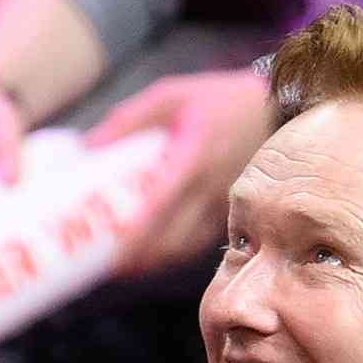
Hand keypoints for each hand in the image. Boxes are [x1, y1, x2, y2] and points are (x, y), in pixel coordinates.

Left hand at [85, 69, 274, 276]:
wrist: (274, 112)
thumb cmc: (219, 101)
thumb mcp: (170, 95)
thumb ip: (129, 119)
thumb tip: (88, 146)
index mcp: (195, 159)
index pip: (160, 205)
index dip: (134, 232)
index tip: (107, 246)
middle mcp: (211, 191)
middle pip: (171, 239)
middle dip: (136, 258)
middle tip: (101, 263)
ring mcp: (224, 209)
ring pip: (184, 249)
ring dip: (152, 263)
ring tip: (120, 267)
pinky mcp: (229, 217)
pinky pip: (197, 245)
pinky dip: (171, 256)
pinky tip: (150, 257)